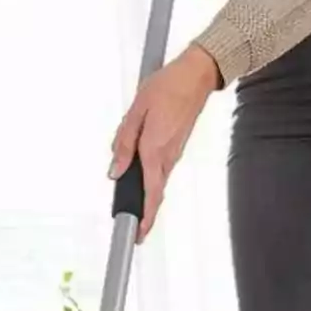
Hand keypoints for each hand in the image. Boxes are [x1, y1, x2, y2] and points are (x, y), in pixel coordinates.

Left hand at [110, 45, 220, 240]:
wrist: (196, 76)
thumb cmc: (167, 87)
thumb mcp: (136, 112)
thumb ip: (124, 143)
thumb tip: (114, 170)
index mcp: (154, 149)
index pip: (150, 192)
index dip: (144, 216)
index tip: (137, 235)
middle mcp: (167, 156)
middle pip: (155, 194)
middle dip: (145, 214)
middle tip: (135, 232)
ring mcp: (174, 153)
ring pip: (158, 182)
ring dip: (148, 198)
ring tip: (135, 212)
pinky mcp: (175, 147)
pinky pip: (161, 170)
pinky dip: (152, 181)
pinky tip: (142, 179)